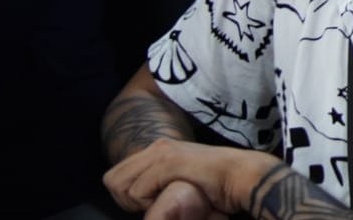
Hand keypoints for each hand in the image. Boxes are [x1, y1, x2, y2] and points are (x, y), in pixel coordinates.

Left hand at [105, 140, 261, 216]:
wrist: (241, 176)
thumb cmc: (216, 184)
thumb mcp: (180, 179)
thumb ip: (160, 182)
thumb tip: (140, 198)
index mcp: (159, 149)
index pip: (115, 175)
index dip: (124, 195)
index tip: (146, 204)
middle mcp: (157, 147)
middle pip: (111, 180)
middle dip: (124, 199)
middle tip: (150, 206)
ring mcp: (162, 153)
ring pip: (121, 185)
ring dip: (137, 201)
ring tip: (161, 202)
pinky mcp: (169, 163)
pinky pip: (138, 191)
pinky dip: (148, 203)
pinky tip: (171, 198)